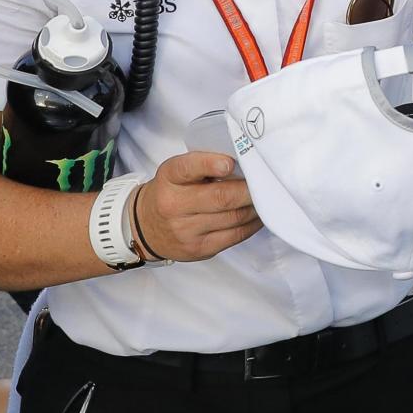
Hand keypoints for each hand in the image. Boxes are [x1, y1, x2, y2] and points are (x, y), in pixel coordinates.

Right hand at [131, 152, 261, 262]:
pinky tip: (258, 214)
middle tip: (267, 181)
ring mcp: (185, 231)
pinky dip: (252, 224)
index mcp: (170, 178)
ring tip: (267, 196)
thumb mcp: (178, 171)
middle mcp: (174, 205)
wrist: (144, 227)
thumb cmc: (172, 192)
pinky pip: (234, 236)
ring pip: (233, 218)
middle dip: (249, 189)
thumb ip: (205, 165)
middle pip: (221, 197)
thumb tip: (245, 163)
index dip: (210, 164)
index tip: (229, 163)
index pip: (187, 168)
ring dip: (255, 206)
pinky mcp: (199, 249)